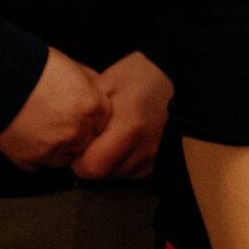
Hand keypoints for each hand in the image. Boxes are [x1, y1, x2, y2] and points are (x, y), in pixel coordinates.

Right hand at [0, 47, 109, 170]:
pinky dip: (36, 154)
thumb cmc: (36, 68)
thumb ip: (93, 88)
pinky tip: (28, 135)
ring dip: (58, 148)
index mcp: (93, 107)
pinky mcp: (29, 161)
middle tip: (59, 121)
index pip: (103, 125)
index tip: (78, 115)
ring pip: (65, 158)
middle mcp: (77, 132)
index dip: (91, 120)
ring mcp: (53, 149)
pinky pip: (40, 164)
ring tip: (42, 127)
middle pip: (86, 145)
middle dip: (77, 136)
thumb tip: (102, 97)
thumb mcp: (76, 69)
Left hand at [70, 51, 172, 181]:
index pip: (92, 167)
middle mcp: (144, 149)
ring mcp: (155, 154)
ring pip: (119, 175)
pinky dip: (124, 163)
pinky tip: (123, 146)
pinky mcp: (161, 156)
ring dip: (108, 164)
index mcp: (127, 130)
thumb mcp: (107, 82)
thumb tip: (66, 131)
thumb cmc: (143, 74)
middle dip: (90, 164)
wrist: (182, 73)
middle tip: (89, 143)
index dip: (77, 160)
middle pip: (104, 175)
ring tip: (107, 141)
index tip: (76, 146)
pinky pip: (134, 171)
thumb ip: (86, 110)